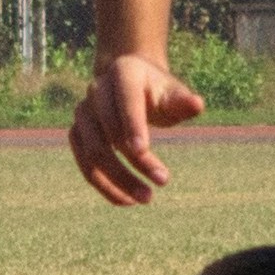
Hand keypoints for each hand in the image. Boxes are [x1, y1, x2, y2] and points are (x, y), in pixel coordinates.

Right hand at [68, 48, 204, 206]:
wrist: (129, 84)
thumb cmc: (157, 91)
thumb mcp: (172, 92)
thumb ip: (183, 101)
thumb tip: (197, 105)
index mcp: (122, 73)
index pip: (126, 100)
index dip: (132, 125)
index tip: (143, 151)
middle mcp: (96, 91)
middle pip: (109, 132)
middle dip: (135, 161)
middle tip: (164, 181)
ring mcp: (82, 112)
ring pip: (93, 152)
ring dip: (118, 180)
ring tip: (145, 198)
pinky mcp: (77, 133)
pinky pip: (85, 164)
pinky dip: (104, 185)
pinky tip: (126, 200)